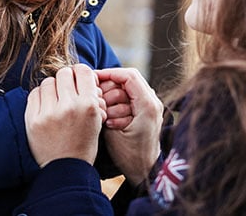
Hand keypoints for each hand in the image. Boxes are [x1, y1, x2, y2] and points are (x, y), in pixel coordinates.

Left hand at [25, 64, 106, 167]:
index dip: (80, 73)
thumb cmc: (83, 142)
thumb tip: (81, 73)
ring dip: (52, 87)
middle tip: (66, 90)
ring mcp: (49, 113)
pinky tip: (45, 106)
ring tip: (55, 100)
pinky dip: (40, 96)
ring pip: (48, 81)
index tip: (78, 79)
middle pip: (64, 73)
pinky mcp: (33, 119)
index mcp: (88, 105)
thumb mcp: (96, 119)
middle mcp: (69, 106)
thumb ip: (91, 96)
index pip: (83, 71)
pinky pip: (34, 93)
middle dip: (66, 79)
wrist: (65, 168)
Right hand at [96, 67, 163, 185]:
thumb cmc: (129, 155)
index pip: (128, 75)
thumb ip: (105, 108)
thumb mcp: (112, 131)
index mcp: (147, 104)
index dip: (109, 74)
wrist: (145, 171)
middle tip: (97, 102)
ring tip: (106, 115)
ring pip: (126, 88)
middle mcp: (153, 101)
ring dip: (112, 97)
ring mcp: (151, 105)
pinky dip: (117, 103)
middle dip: (109, 89)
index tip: (92, 79)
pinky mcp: (147, 110)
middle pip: (126, 80)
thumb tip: (95, 89)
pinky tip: (110, 116)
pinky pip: (130, 97)